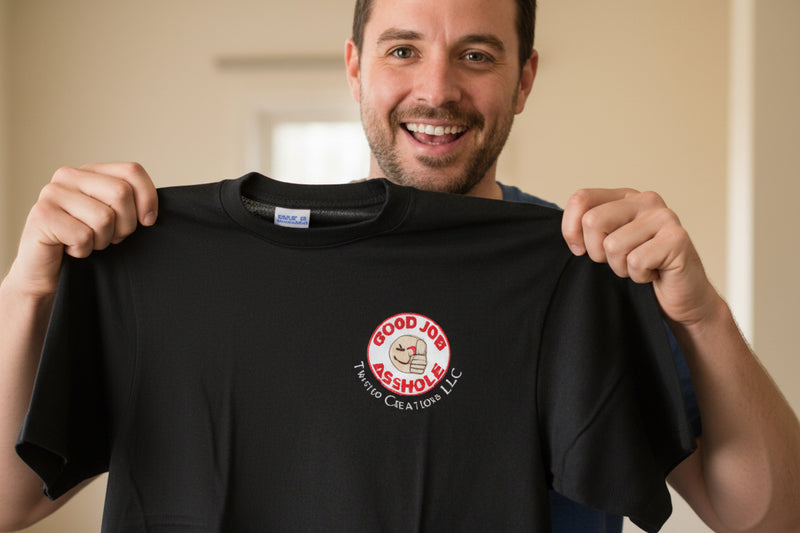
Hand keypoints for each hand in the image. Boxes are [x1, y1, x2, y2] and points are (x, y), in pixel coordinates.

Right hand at [8, 162, 157, 296]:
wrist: (45, 273)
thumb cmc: (83, 243)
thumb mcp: (114, 218)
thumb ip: (130, 203)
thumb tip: (152, 212)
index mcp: (89, 171)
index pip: (132, 171)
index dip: (148, 199)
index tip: (147, 221)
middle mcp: (68, 176)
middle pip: (121, 193)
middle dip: (125, 225)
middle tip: (110, 237)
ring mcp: (52, 193)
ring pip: (104, 218)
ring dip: (102, 240)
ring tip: (86, 241)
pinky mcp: (42, 215)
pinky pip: (84, 236)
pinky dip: (84, 251)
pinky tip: (70, 249)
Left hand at [561, 188, 721, 326]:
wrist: (682, 297)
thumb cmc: (643, 269)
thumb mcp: (607, 244)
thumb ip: (589, 230)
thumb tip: (569, 235)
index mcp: (625, 197)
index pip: (581, 199)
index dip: (571, 229)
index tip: (579, 250)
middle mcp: (645, 200)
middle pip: (592, 221)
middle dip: (597, 252)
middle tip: (618, 261)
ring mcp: (664, 217)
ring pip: (613, 245)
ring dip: (621, 267)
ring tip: (639, 267)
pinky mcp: (677, 239)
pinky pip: (635, 261)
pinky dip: (639, 276)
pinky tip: (653, 273)